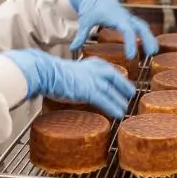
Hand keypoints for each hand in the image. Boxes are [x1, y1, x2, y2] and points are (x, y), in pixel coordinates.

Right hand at [0, 50, 135, 118]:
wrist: (46, 71)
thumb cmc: (53, 73)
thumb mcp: (73, 71)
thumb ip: (80, 77)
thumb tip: (79, 87)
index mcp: (94, 63)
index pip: (112, 71)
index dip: (120, 80)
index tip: (124, 86)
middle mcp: (97, 70)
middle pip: (118, 79)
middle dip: (125, 89)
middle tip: (130, 96)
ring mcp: (94, 80)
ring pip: (114, 92)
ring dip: (121, 102)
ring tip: (125, 110)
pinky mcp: (90, 91)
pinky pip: (106, 101)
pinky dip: (114, 108)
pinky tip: (119, 114)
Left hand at [68, 0, 159, 58]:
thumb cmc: (90, 6)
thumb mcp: (85, 21)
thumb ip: (81, 35)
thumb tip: (73, 48)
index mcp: (115, 16)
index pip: (127, 30)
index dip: (131, 43)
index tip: (131, 56)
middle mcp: (124, 16)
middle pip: (141, 26)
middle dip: (148, 39)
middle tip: (151, 53)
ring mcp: (127, 17)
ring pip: (143, 26)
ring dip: (149, 37)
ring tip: (153, 52)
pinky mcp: (127, 19)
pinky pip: (139, 26)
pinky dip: (145, 35)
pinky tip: (147, 46)